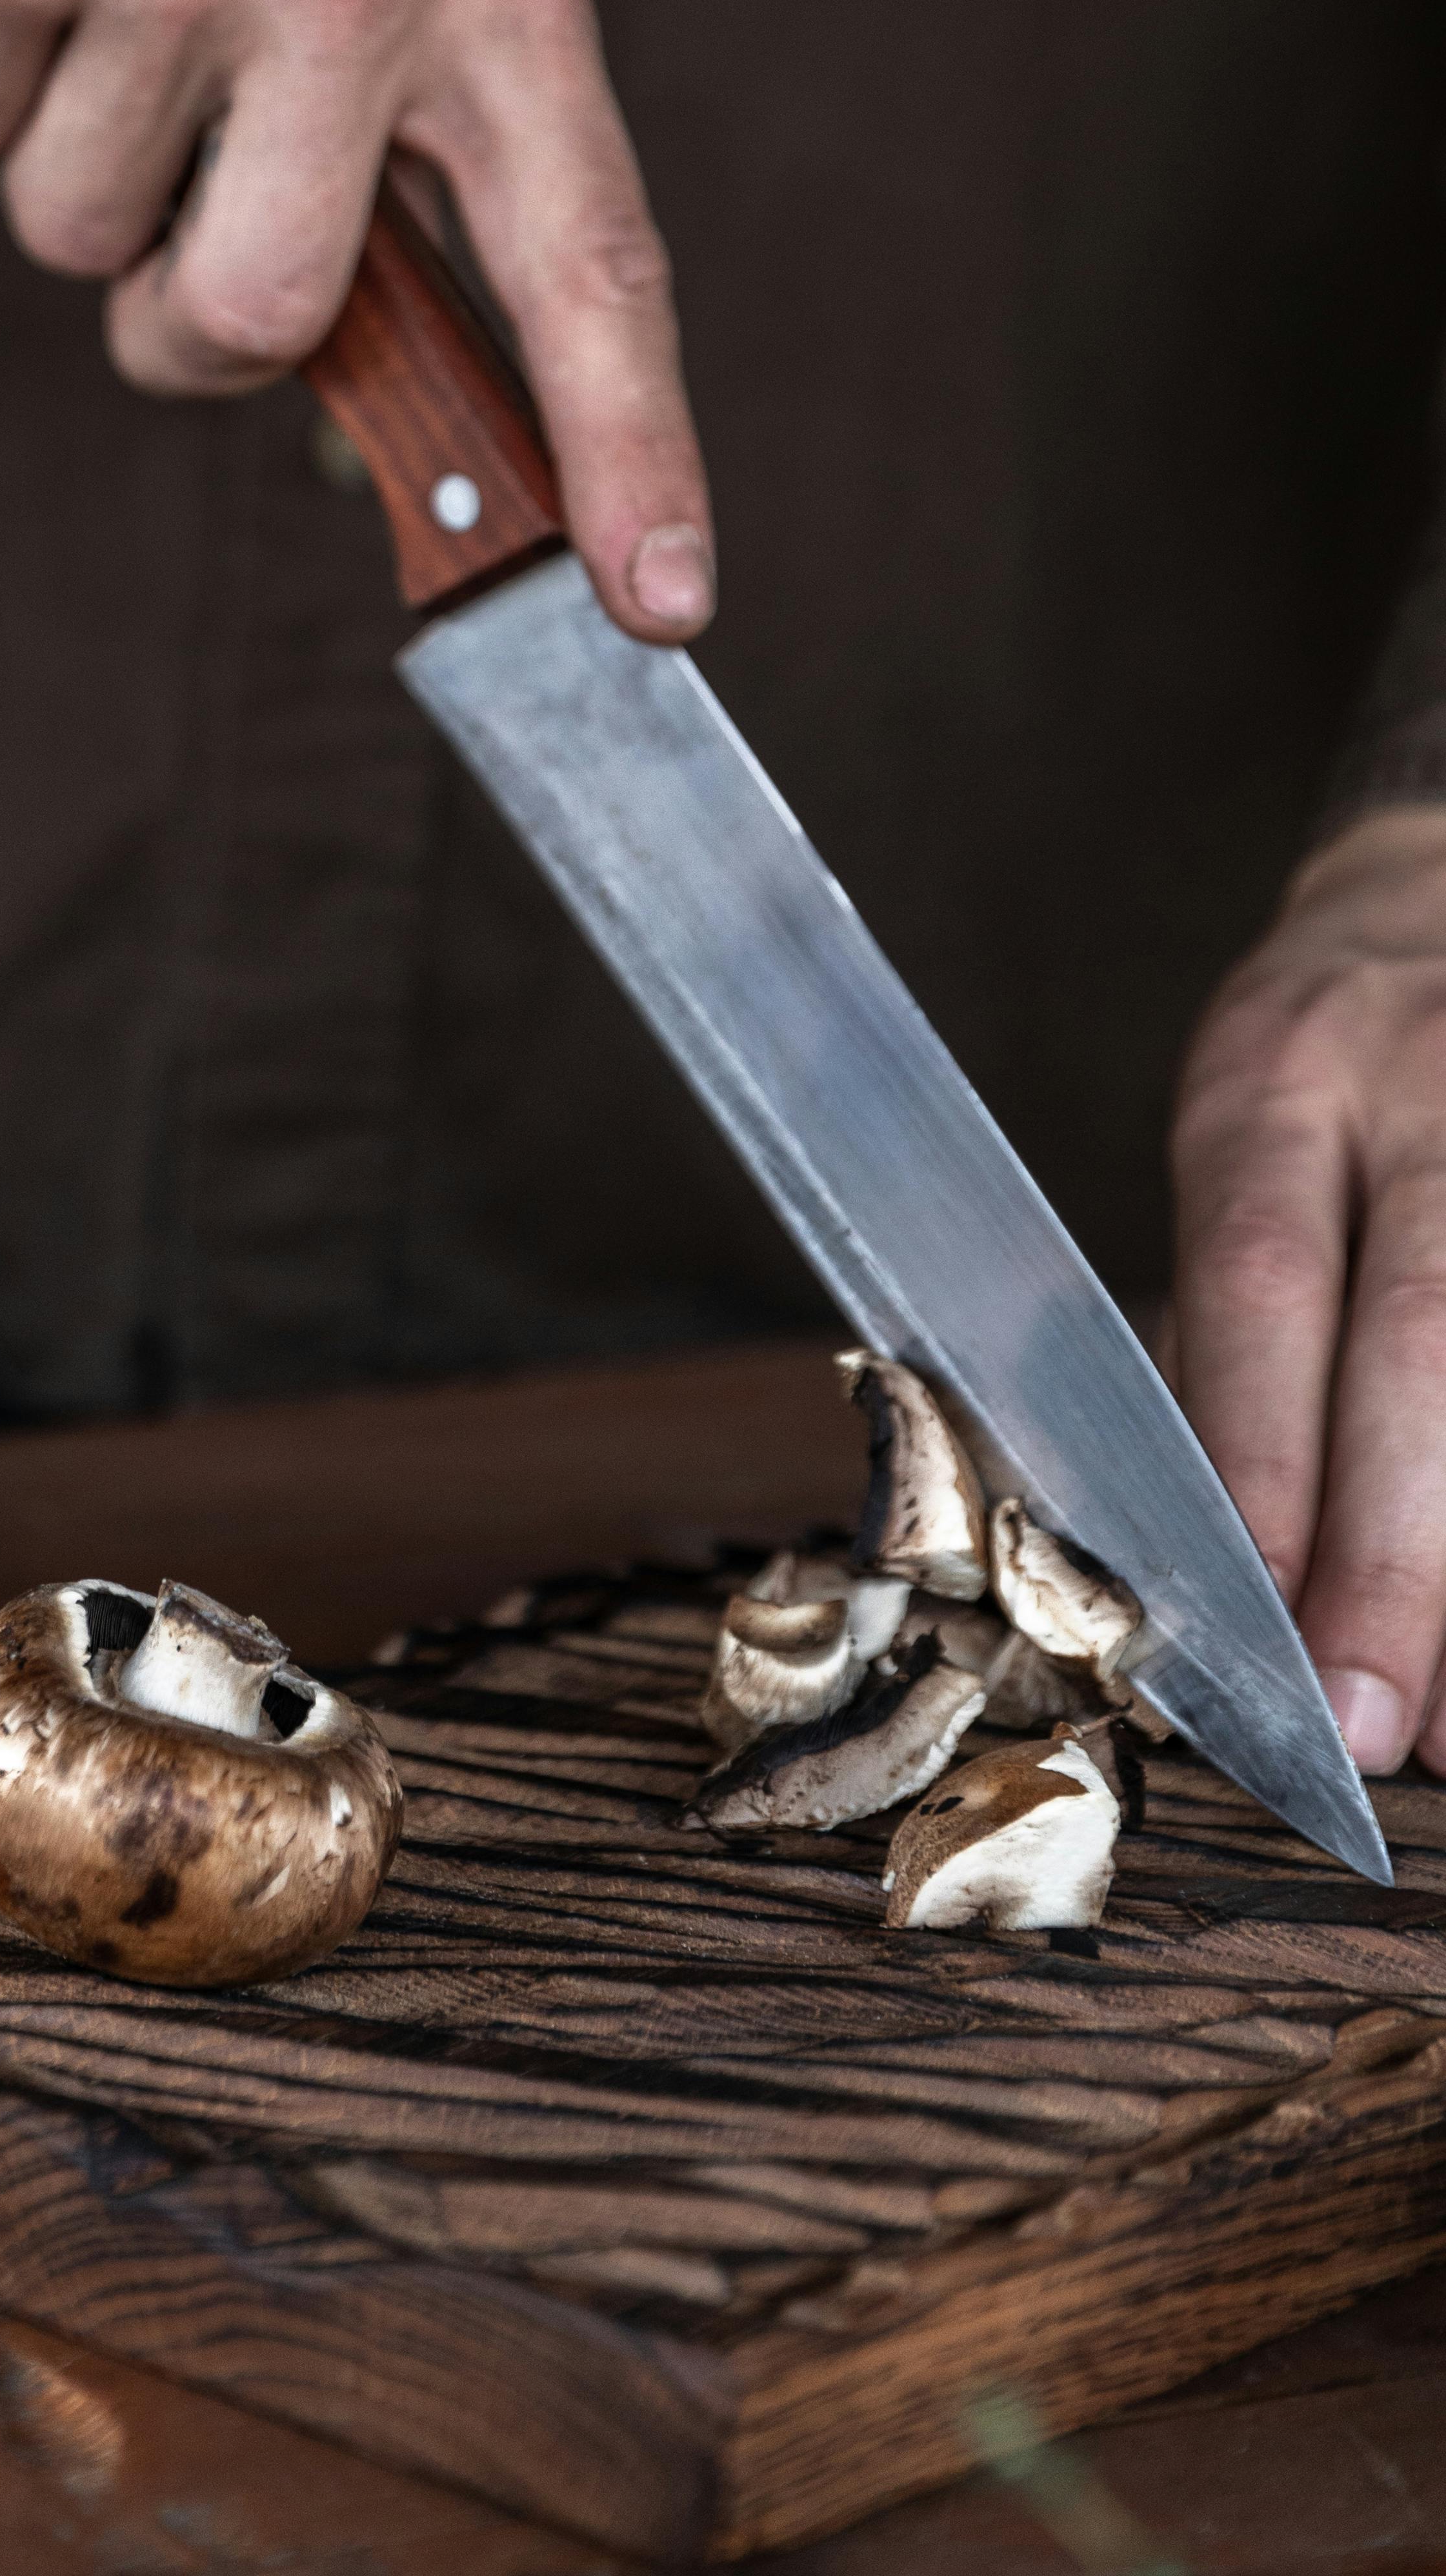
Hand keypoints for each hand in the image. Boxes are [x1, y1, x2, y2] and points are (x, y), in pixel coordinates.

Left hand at [1171, 803, 1445, 1772]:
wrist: (1444, 894)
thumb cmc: (1321, 1063)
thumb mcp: (1239, 1132)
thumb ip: (1220, 1319)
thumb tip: (1198, 1536)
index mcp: (1279, 1079)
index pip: (1263, 1283)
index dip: (1260, 1463)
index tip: (1252, 1632)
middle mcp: (1426, 1094)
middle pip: (1424, 1337)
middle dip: (1397, 1551)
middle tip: (1371, 1725)